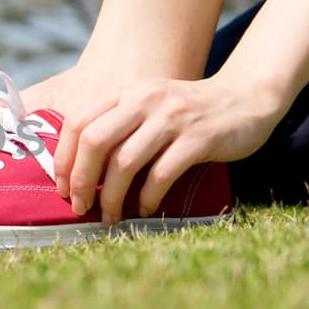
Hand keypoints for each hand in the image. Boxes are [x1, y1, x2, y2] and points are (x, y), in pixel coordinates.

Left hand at [50, 73, 286, 222]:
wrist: (246, 98)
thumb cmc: (187, 112)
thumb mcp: (147, 107)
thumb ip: (116, 126)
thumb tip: (76, 168)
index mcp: (126, 92)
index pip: (77, 122)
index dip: (64, 159)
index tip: (62, 188)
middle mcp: (144, 99)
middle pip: (94, 141)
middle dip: (81, 180)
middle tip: (80, 206)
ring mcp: (172, 118)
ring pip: (125, 161)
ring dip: (112, 196)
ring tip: (110, 216)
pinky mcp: (199, 138)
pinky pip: (162, 173)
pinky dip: (148, 197)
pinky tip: (144, 209)